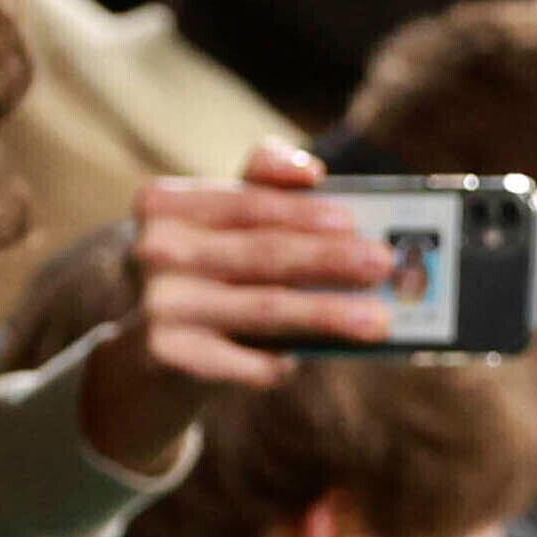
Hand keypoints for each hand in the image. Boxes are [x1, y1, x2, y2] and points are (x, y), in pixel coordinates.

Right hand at [74, 144, 399, 472]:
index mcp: (165, 203)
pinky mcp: (166, 354)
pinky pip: (246, 361)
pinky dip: (281, 363)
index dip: (302, 210)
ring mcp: (157, 303)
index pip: (249, 201)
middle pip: (264, 253)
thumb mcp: (224, 226)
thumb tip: (310, 173)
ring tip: (377, 320)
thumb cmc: (210, 274)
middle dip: (331, 259)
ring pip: (264, 307)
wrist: (154, 351)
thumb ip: (262, 187)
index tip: (350, 220)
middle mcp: (154, 249)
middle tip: (383, 265)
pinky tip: (305, 362)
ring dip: (327, 314)